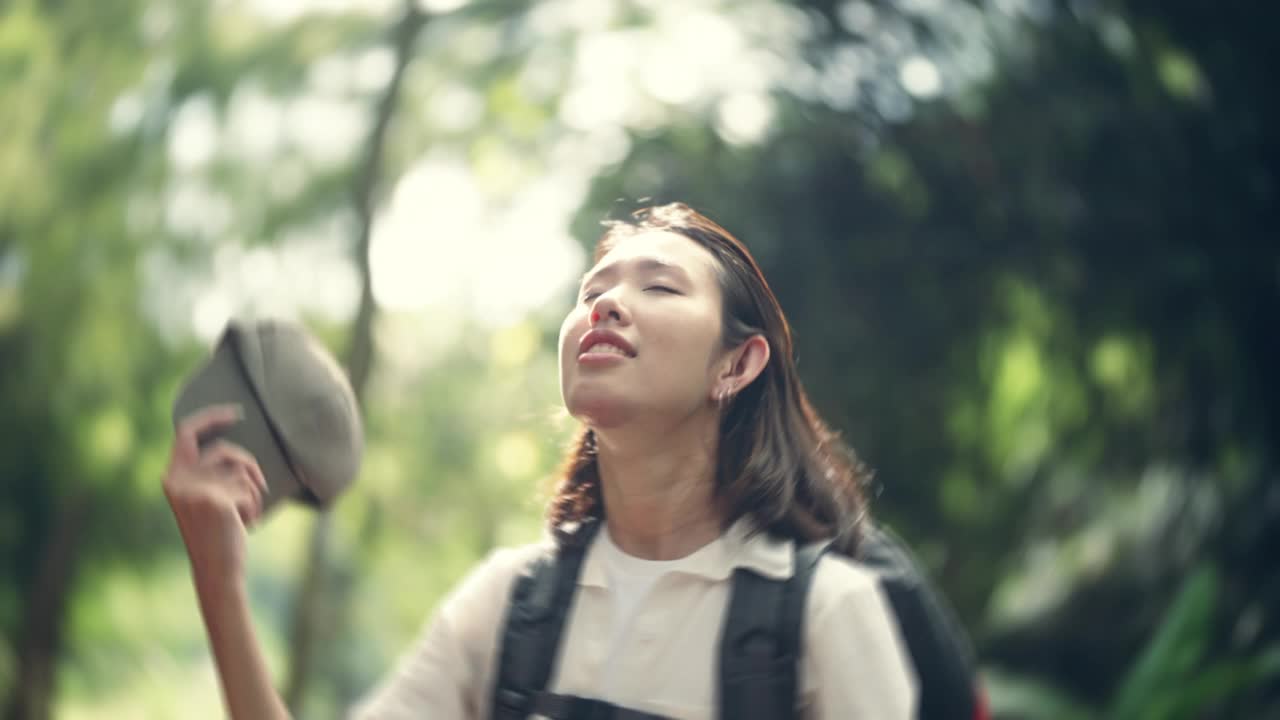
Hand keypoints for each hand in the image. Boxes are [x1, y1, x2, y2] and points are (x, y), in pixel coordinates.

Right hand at [164, 404, 267, 583]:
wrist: (217, 570)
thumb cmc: (217, 534)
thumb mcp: (204, 499)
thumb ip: (207, 475)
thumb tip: (231, 452)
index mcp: (172, 478)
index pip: (186, 433)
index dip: (210, 417)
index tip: (234, 413)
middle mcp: (178, 480)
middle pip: (224, 450)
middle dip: (248, 463)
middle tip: (260, 483)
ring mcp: (196, 489)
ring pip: (241, 472)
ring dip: (252, 493)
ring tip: (245, 515)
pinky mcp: (216, 500)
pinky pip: (249, 490)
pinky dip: (254, 506)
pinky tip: (245, 525)